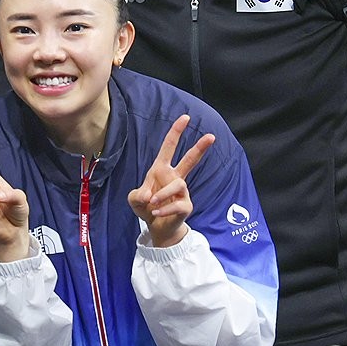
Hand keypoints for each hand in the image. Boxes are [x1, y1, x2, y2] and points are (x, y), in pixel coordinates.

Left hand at [127, 115, 214, 247]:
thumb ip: (137, 195)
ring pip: (178, 185)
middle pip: (189, 160)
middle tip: (211, 136)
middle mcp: (174, 178)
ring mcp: (182, 192)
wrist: (156, 227)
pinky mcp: (186, 206)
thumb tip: (150, 196)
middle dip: (200, 148)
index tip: (185, 117)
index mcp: (161, 170)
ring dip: (163, 194)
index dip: (176, 132)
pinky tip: (156, 213)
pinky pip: (177, 205)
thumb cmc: (147, 207)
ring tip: (152, 203)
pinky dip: (164, 210)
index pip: (169, 148)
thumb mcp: (134, 199)